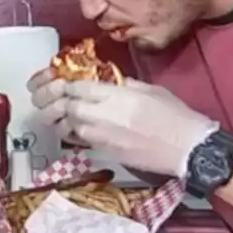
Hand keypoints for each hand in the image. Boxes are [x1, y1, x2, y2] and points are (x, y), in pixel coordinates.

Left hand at [29, 76, 216, 177]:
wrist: (186, 148)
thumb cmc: (174, 116)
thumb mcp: (150, 90)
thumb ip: (124, 84)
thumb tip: (108, 81)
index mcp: (115, 94)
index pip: (77, 86)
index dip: (63, 82)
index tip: (57, 80)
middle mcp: (103, 114)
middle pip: (67, 105)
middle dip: (53, 100)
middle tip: (47, 96)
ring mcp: (102, 136)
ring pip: (68, 125)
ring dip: (59, 118)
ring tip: (55, 113)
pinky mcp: (105, 152)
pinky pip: (79, 140)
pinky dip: (70, 132)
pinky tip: (71, 128)